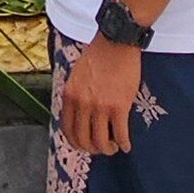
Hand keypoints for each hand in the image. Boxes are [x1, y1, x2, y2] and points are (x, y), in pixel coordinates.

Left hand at [58, 31, 145, 156]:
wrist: (116, 43)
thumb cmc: (98, 55)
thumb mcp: (76, 75)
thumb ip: (75, 95)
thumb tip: (76, 113)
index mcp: (70, 96)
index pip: (67, 129)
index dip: (75, 142)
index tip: (82, 145)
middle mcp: (82, 104)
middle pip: (83, 139)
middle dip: (92, 149)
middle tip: (100, 148)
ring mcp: (100, 107)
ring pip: (101, 141)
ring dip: (107, 149)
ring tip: (113, 147)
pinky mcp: (119, 107)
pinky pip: (120, 134)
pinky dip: (123, 144)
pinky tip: (126, 146)